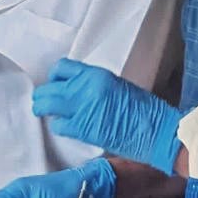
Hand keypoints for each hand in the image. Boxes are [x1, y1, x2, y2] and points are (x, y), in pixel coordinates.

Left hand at [30, 58, 182, 174]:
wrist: (153, 129)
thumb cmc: (141, 108)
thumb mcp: (115, 85)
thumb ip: (92, 84)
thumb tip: (74, 88)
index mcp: (95, 74)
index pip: (61, 68)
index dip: (55, 77)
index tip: (55, 84)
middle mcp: (85, 88)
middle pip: (49, 87)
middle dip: (43, 95)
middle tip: (43, 101)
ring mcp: (81, 108)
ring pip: (47, 105)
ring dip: (44, 109)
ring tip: (46, 112)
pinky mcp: (82, 128)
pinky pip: (58, 125)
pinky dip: (58, 126)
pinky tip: (65, 126)